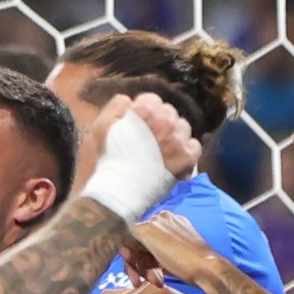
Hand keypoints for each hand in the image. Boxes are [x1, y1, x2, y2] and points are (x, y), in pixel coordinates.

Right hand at [75, 93, 200, 200]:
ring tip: (162, 147)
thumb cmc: (104, 161)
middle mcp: (165, 124)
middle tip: (148, 138)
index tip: (138, 122)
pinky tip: (174, 157)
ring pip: (183, 127)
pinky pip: (194, 146)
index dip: (143, 111)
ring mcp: (177, 142)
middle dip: (159, 121)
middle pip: (169, 112)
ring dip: (174, 134)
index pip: (152, 100)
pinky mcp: (185, 160)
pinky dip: (186, 150)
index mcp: (145, 112)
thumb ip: (114, 108)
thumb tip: (130, 101)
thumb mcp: (99, 129)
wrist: (116, 193)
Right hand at [127, 210, 229, 286]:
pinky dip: (156, 271)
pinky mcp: (178, 254)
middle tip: (140, 281)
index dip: (128, 252)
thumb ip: (132, 229)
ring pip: (148, 256)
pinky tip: (161, 280)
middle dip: (138, 264)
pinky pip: (158, 261)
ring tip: (156, 282)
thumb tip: (121, 232)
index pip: (131, 234)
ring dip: (147, 271)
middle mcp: (165, 226)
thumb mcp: (150, 235)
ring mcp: (172, 240)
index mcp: (158, 218)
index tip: (130, 266)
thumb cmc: (181, 256)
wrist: (207, 271)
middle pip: (139, 246)